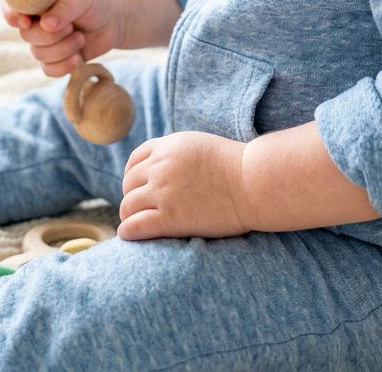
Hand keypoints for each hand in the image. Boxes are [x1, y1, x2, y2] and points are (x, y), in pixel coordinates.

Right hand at [2, 0, 124, 76]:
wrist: (115, 19)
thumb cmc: (96, 0)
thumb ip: (65, 7)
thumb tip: (46, 25)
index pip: (12, 5)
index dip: (12, 15)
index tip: (25, 22)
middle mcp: (37, 20)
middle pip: (27, 35)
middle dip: (51, 35)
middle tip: (72, 27)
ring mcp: (45, 41)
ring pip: (39, 54)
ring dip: (63, 49)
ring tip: (81, 38)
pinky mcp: (56, 59)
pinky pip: (48, 70)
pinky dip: (64, 66)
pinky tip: (79, 58)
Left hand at [118, 131, 249, 240]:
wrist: (254, 182)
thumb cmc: (236, 166)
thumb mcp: (200, 146)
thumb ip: (176, 153)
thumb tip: (160, 166)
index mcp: (169, 146)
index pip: (135, 159)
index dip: (132, 175)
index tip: (137, 187)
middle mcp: (162, 166)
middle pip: (129, 183)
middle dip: (132, 195)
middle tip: (141, 208)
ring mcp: (164, 192)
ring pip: (127, 206)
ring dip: (129, 215)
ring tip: (136, 223)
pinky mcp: (170, 218)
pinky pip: (134, 227)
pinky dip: (127, 232)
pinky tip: (129, 235)